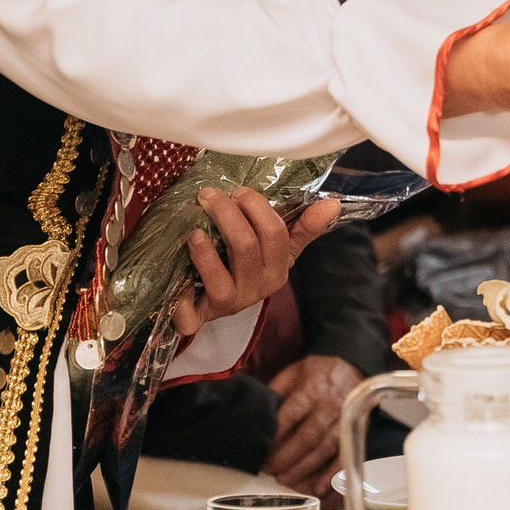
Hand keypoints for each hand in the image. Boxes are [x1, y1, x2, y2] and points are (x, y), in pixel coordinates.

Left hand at [172, 190, 342, 337]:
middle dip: (226, 215)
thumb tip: (332, 203)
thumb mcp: (279, 248)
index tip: (240, 191)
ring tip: (194, 231)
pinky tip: (177, 282)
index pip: (275, 235)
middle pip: (245, 248)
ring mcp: (229, 304)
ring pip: (220, 280)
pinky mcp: (201, 318)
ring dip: (205, 252)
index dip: (256, 208)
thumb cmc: (249, 266)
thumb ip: (304, 226)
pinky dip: (181, 300)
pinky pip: (192, 314)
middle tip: (208, 195)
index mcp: (278, 268)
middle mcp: (257, 288)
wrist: (218, 303)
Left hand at [265, 354, 361, 495]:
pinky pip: (343, 457)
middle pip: (307, 437)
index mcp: (311, 390)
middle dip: (286, 457)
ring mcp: (342, 422)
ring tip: (285, 480)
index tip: (262, 449)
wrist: (351, 366)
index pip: (291, 415)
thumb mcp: (292, 373)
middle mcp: (329, 407)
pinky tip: (319, 487)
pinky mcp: (353, 433)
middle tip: (269, 470)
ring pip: (323, 450)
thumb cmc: (318, 372)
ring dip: (303, 469)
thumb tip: (257, 414)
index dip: (276, 435)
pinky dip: (331, 474)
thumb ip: (276, 392)